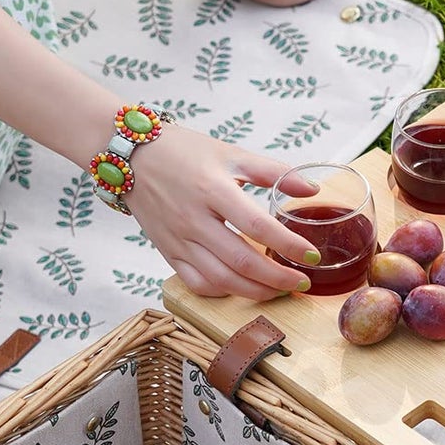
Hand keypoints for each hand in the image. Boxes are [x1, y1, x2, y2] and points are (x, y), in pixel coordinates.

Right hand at [125, 127, 320, 300]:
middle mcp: (194, 219)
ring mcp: (178, 239)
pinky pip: (196, 283)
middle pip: (241, 261)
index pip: (258, 226)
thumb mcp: (231, 154)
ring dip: (255, 291)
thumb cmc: (183, 152)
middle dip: (277, 278)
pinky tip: (242, 288)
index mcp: (213, 189)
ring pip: (220, 279)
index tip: (311, 256)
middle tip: (302, 281)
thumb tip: (312, 189)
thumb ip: (274, 172)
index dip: (289, 245)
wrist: (131, 155)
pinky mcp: (167, 252)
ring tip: (280, 290)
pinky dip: (222, 292)